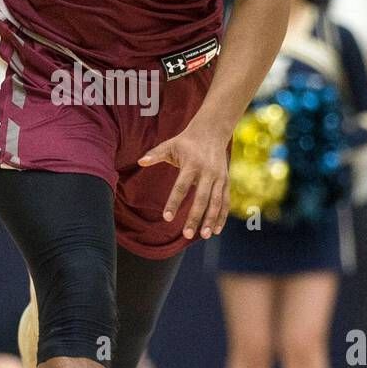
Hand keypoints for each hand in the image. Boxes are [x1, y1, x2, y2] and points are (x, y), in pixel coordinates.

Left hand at [138, 120, 229, 239]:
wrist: (212, 131)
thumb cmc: (186, 141)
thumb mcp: (170, 145)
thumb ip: (155, 154)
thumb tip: (140, 161)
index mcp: (192, 164)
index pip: (181, 186)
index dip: (174, 202)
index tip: (166, 218)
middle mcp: (208, 172)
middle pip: (201, 198)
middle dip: (195, 217)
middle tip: (186, 235)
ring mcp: (219, 177)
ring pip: (216, 202)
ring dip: (210, 220)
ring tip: (203, 236)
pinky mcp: (226, 181)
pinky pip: (225, 201)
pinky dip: (222, 216)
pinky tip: (216, 230)